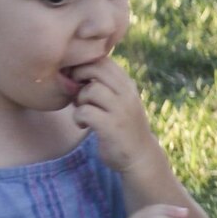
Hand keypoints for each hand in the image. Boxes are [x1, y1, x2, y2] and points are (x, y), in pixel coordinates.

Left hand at [67, 57, 160, 176]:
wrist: (140, 157)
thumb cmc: (124, 128)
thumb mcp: (121, 102)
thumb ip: (106, 86)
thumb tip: (75, 69)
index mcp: (128, 86)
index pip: (104, 60)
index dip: (85, 64)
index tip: (78, 78)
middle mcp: (127, 94)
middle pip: (96, 69)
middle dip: (79, 77)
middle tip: (76, 93)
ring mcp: (121, 110)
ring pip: (90, 90)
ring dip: (79, 101)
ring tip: (83, 111)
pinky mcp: (112, 126)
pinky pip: (85, 112)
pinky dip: (78, 118)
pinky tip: (83, 125)